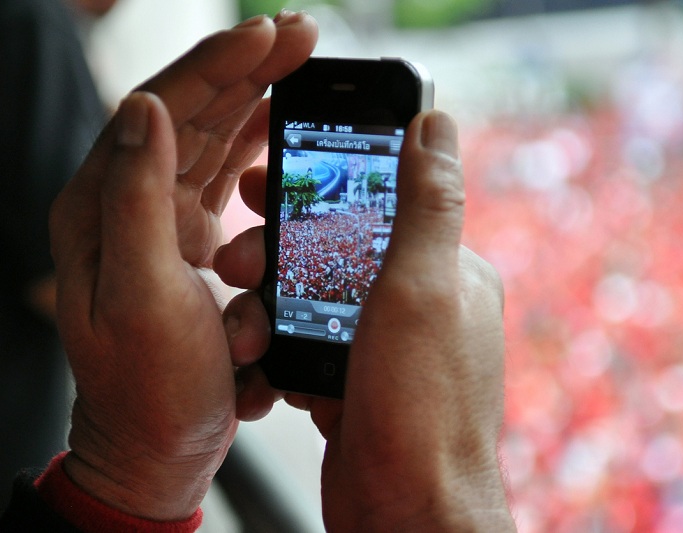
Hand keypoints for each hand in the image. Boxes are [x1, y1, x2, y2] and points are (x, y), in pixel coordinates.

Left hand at [49, 12, 316, 520]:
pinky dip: (257, 143)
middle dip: (248, 66)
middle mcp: (130, 202)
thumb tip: (147, 107)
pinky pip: (227, 177)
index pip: (164, 110)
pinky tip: (281, 124)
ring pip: (214, 137)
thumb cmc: (149, 384)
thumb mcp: (141, 296)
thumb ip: (137, 198)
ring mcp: (164, 220)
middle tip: (300, 33)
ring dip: (256, 95)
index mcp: (104, 205)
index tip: (269, 33)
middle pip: (194, 113)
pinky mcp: (194, 241)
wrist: (159, 444)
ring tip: (297, 61)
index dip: (218, 65)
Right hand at [219, 111, 514, 531]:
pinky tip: (261, 364)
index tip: (269, 172)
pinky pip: (306, 349)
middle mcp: (419, 305)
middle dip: (280, 249)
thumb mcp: (422, 288)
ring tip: (242, 322)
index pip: (381, 201)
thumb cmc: (422, 405)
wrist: (405, 515)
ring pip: (312, 301)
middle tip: (236, 253)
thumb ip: (426, 204)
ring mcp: (386, 348)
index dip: (322, 182)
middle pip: (337, 251)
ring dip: (270, 306)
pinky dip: (278, 352)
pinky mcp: (356, 384)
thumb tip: (433, 123)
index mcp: (446, 272)